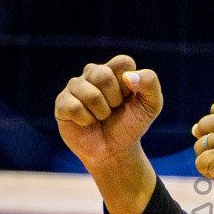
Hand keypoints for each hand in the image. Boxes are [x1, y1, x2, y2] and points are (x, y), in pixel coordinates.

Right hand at [56, 56, 162, 213]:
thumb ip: (149, 84)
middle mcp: (92, 73)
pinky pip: (74, 107)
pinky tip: (87, 122)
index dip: (129, 84)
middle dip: (114, 99)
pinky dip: (86, 120)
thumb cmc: (132, 125)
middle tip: (114, 109)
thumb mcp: (151, 105)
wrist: (114, 151)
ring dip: (101, 112)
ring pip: (89, 94)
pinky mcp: (62, 103)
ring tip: (101, 117)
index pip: (122, 62)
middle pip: (103, 75)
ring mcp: (75, 87)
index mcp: (114, 70)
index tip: (129, 97)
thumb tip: (128, 77)